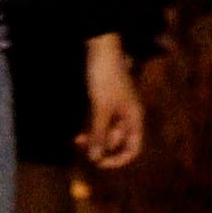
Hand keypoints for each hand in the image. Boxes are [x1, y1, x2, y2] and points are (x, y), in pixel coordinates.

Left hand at [77, 33, 143, 168]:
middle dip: (101, 148)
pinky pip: (100, 121)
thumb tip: (96, 159)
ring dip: (94, 138)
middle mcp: (128, 116)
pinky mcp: (105, 100)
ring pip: (107, 132)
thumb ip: (99, 133)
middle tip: (81, 148)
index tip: (99, 163)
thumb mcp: (101, 108)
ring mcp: (117, 108)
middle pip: (118, 142)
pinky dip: (91, 127)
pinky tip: (79, 132)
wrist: (100, 48)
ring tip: (77, 140)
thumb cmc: (104, 77)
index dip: (118, 159)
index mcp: (134, 118)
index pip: (132, 149)